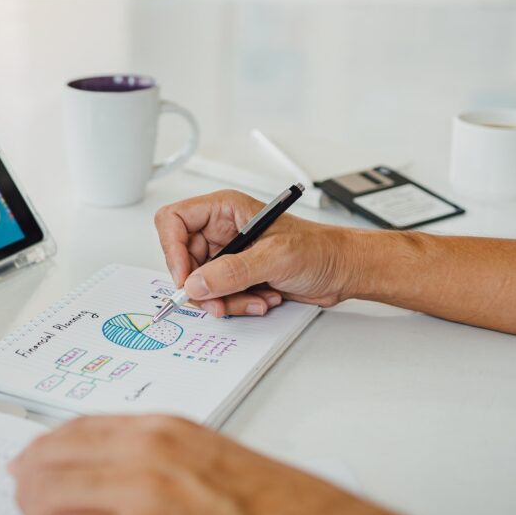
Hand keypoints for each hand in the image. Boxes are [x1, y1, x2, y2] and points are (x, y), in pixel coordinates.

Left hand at [9, 416, 515, 514]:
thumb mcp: (214, 467)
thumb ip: (165, 468)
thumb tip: (127, 489)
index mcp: (163, 430)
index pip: (73, 430)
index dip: (43, 459)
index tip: (35, 480)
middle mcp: (145, 449)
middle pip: (46, 460)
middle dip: (30, 496)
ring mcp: (142, 489)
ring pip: (44, 497)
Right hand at [154, 190, 356, 316]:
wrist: (343, 270)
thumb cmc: (320, 249)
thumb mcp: (275, 256)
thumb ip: (233, 271)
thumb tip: (197, 283)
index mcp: (225, 210)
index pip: (174, 221)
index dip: (173, 250)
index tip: (186, 277)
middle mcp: (221, 231)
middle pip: (183, 259)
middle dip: (201, 285)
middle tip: (216, 301)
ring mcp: (227, 255)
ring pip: (200, 283)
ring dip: (224, 298)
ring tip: (253, 298)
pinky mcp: (235, 276)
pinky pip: (217, 296)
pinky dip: (236, 304)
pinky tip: (261, 298)